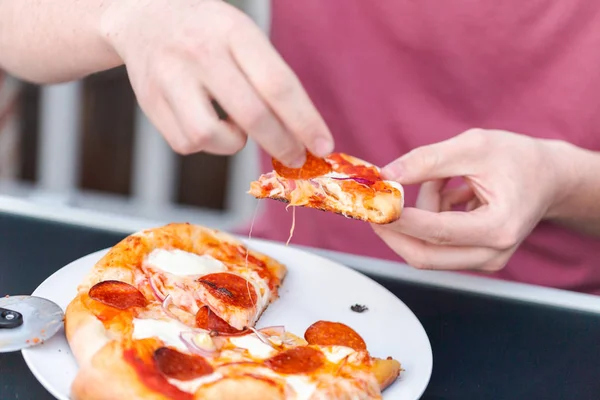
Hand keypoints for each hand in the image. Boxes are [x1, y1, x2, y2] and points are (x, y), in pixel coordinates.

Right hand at [100, 0, 332, 165]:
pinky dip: (206, 145)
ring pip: (209, 136)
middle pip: (251, 114)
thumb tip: (301, 134)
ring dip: (234, 144)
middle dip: (282, 144)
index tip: (323, 146)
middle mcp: (199, 52)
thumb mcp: (243, 37)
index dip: (305, 121)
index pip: (278, 84)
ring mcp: (169, 77)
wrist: (145, 17)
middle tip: (296, 157)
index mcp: (234, 31)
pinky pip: (186, 144)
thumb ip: (270, 79)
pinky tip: (210, 125)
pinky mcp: (149, 101)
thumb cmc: (209, 34)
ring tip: (236, 128)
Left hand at [372, 129, 570, 271]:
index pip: (436, 232)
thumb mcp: (474, 147)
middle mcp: (492, 254)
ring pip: (426, 248)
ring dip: (419, 214)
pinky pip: (435, 242)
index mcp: (498, 228)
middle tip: (373, 204)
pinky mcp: (473, 257)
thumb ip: (427, 160)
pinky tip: (448, 191)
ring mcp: (483, 260)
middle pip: (424, 256)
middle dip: (393, 230)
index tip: (373, 205)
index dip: (399, 220)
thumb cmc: (518, 160)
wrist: (548, 177)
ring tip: (440, 178)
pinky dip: (429, 216)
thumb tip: (386, 175)